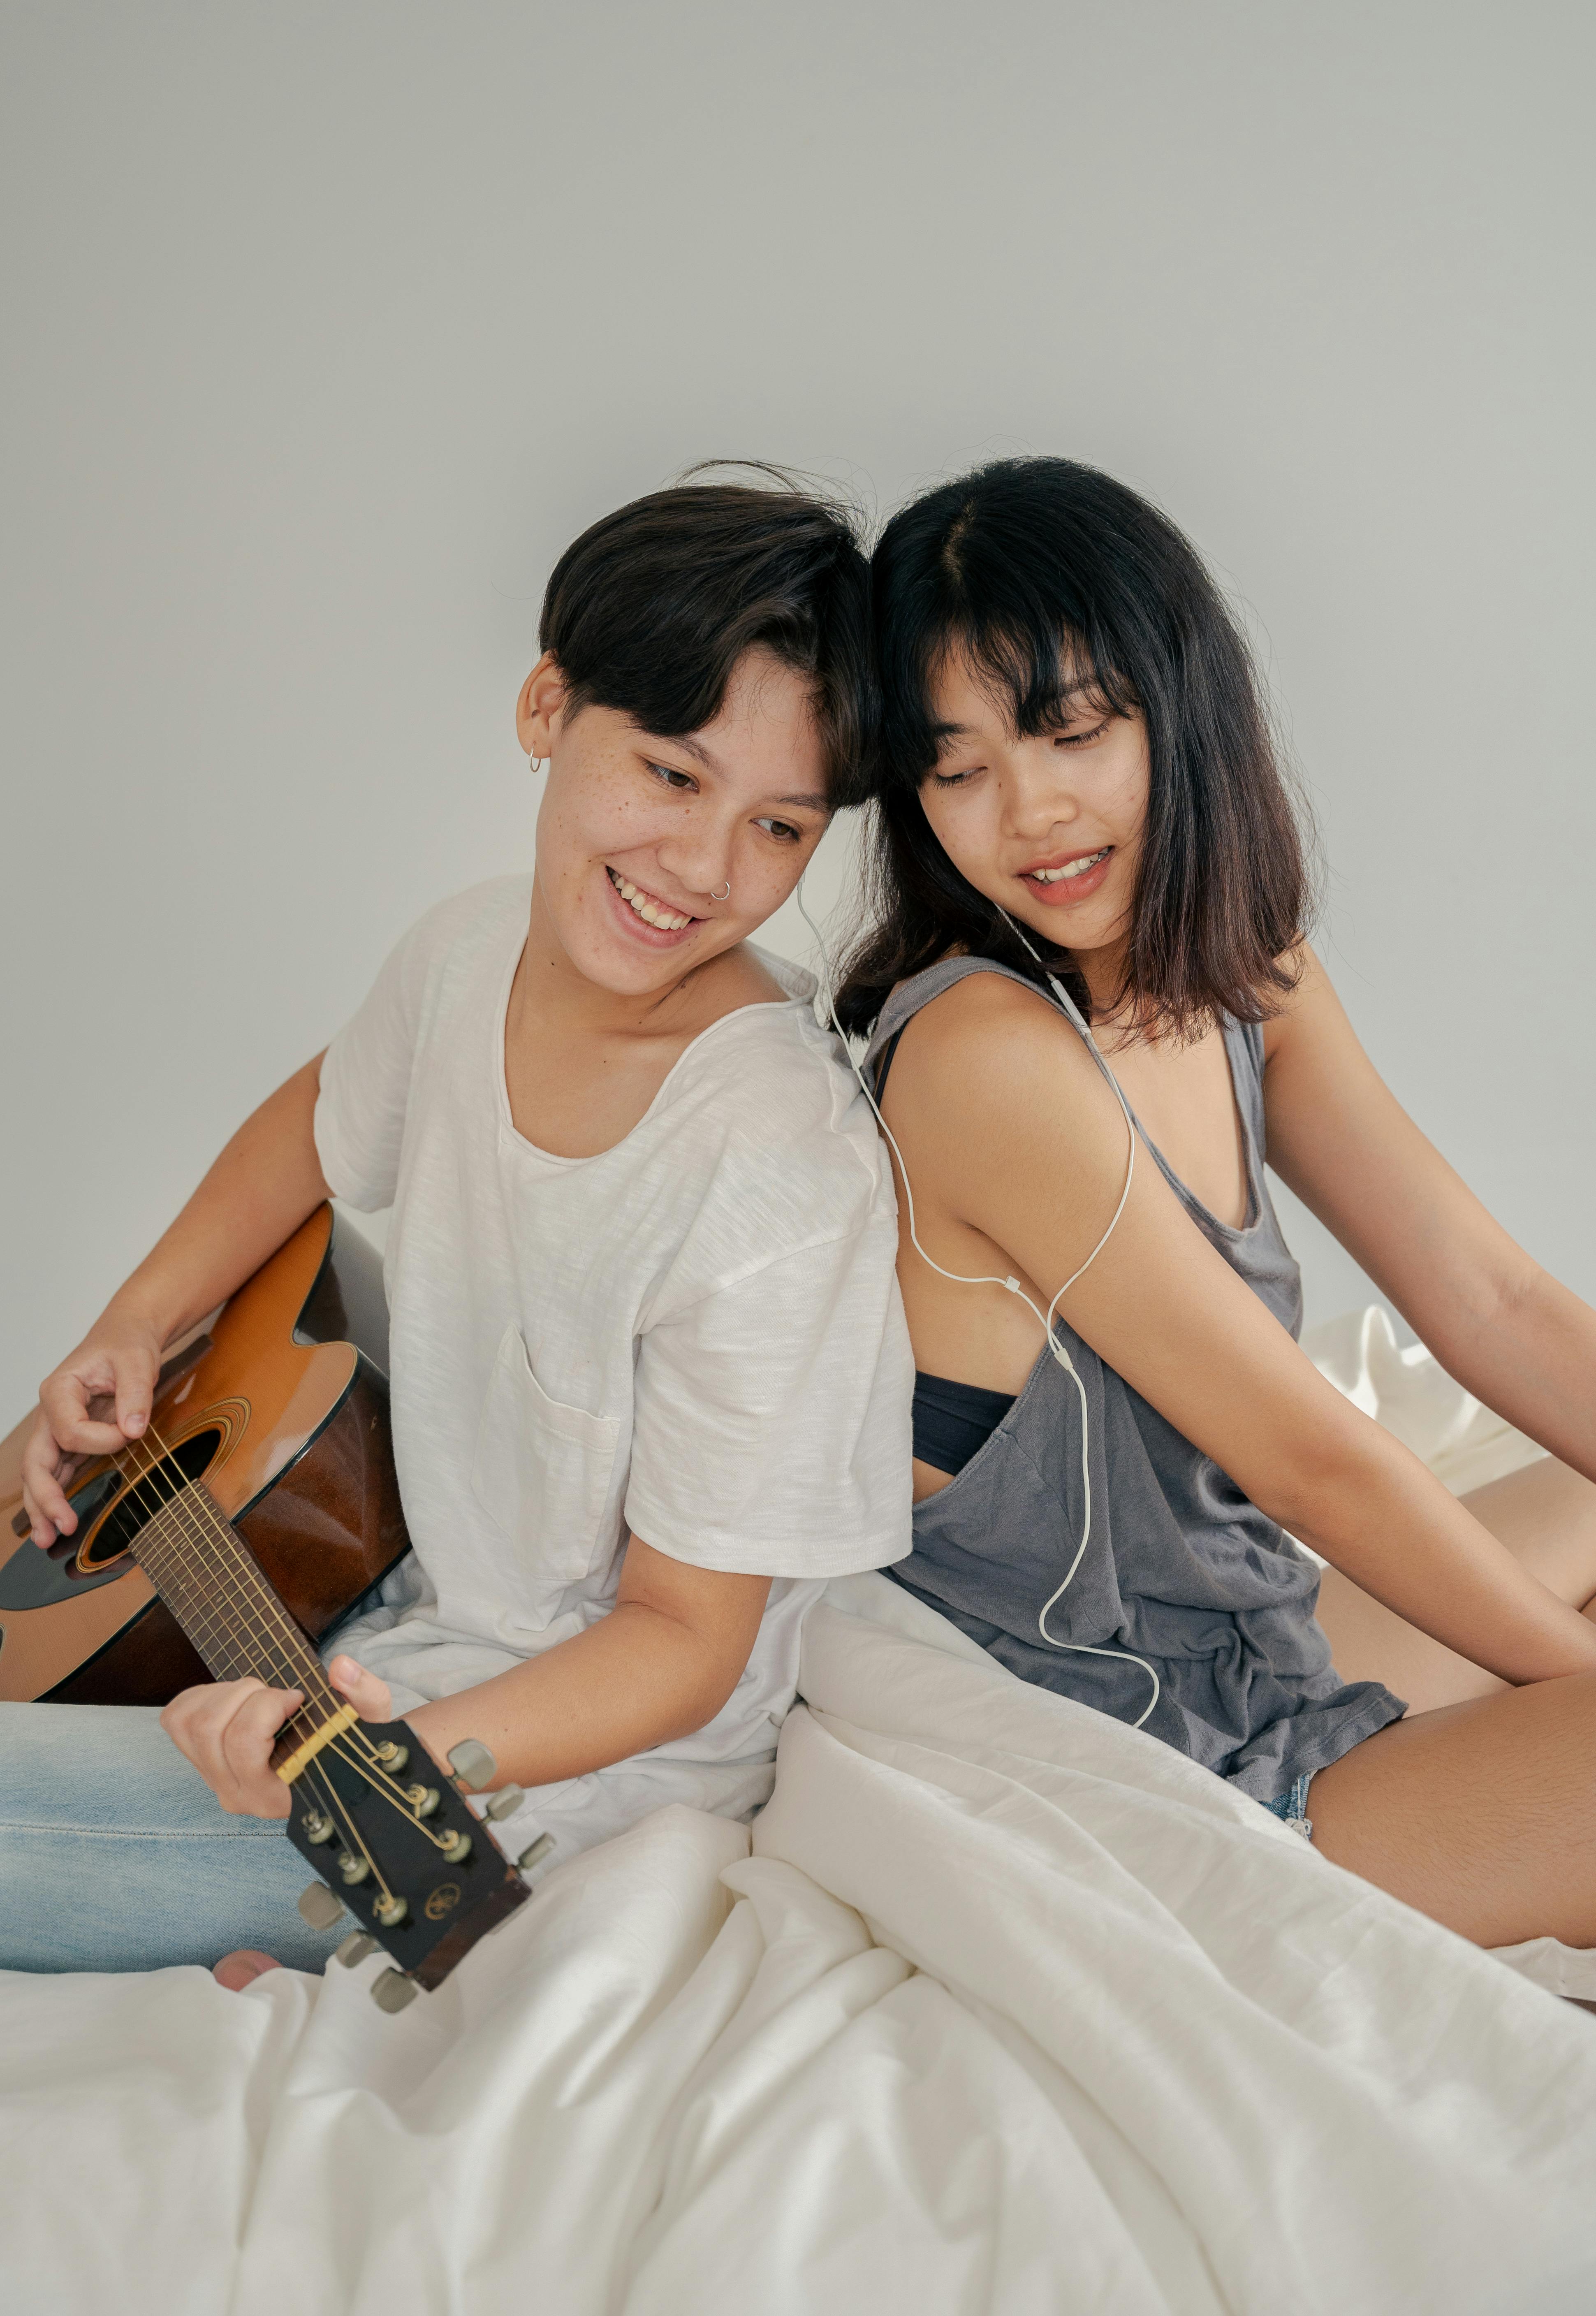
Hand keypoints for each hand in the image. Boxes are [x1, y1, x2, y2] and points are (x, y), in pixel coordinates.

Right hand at [20, 1304, 166, 1545]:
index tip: (130, 1432)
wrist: (127, 1335)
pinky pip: (59, 1470)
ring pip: (41, 1471)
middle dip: (45, 1496)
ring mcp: (59, 1427)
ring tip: (46, 1539)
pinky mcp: (74, 1439)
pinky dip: (56, 1494)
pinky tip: (57, 1520)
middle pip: (36, 1460)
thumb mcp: (137, 1360)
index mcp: (59, 1391)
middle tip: (59, 1528)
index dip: (100, 1440)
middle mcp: (52, 1412)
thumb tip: (133, 1429)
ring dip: (43, 1505)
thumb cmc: (127, 1344)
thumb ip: (135, 1393)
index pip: (69, 1431)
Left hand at [161, 1656, 392, 1817]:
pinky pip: (176, 1721)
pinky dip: (201, 1697)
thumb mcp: (372, 1719)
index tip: (298, 1698)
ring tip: (258, 1696)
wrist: (336, 1766)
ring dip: (224, 1694)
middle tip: (278, 1695)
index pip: (244, 1745)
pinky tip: (234, 1699)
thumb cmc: (351, 1743)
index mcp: (277, 1794)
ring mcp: (214, 1781)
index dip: (267, 1706)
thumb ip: (365, 1694)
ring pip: (188, 1723)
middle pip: (210, 1728)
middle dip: (246, 1693)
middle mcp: (238, 1795)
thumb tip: (339, 1668)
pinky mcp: (199, 1763)